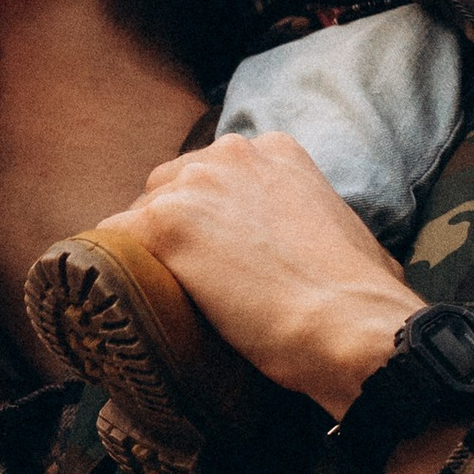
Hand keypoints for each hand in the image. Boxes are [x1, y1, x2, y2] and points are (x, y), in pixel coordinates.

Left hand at [101, 133, 421, 420]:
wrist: (348, 324)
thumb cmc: (362, 294)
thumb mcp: (343, 229)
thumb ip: (307, 216)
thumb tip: (305, 250)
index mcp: (275, 150)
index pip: (211, 174)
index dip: (207, 217)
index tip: (214, 254)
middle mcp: (230, 153)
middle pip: (168, 186)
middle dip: (172, 229)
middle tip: (185, 281)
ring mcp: (193, 186)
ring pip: (137, 215)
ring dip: (144, 253)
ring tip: (157, 299)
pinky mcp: (164, 225)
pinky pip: (110, 242)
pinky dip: (112, 271)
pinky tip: (123, 302)